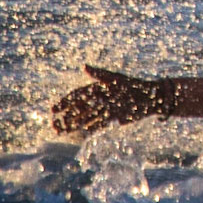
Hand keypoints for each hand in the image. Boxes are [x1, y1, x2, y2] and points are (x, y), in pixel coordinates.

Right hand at [51, 64, 167, 135]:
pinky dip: (86, 131)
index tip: (53, 109)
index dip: (65, 102)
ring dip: (72, 125)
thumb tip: (84, 67)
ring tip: (59, 131)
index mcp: (97, 88)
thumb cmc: (131, 85)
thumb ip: (99, 74)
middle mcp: (98, 100)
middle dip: (65, 116)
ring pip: (84, 119)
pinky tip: (77, 136)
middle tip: (53, 124)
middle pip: (78, 109)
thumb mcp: (115, 78)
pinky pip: (95, 127)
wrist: (149, 98)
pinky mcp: (110, 120)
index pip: (77, 96)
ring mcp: (103, 111)